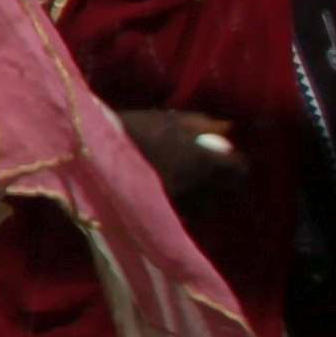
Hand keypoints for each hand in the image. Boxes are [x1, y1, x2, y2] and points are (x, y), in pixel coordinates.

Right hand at [118, 106, 242, 209]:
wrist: (95, 153)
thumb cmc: (134, 130)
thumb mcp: (169, 120)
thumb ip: (202, 124)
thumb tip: (228, 128)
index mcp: (203, 159)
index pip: (238, 169)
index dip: (239, 165)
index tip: (234, 161)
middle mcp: (196, 185)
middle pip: (226, 192)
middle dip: (227, 185)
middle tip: (220, 178)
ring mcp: (180, 203)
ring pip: (207, 208)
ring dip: (208, 200)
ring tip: (200, 191)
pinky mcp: (162, 214)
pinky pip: (185, 216)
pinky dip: (187, 209)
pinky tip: (178, 200)